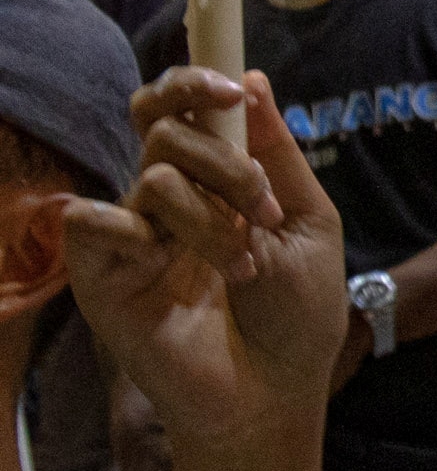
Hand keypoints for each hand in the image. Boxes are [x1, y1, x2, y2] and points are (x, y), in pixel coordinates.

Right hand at [61, 71, 352, 465]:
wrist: (275, 392)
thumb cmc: (296, 314)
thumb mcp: (308, 222)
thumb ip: (276, 153)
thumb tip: (251, 78)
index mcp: (212, 181)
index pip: (176, 109)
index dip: (192, 83)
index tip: (232, 89)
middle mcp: (164, 201)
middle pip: (168, 130)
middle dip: (227, 161)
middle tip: (260, 209)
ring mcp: (131, 236)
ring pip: (153, 176)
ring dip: (210, 215)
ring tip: (242, 264)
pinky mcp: (101, 276)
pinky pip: (92, 220)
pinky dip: (132, 229)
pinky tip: (163, 259)